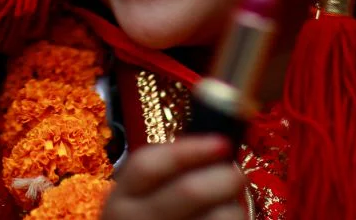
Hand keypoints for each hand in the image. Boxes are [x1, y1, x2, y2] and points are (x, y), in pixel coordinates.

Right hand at [102, 135, 247, 219]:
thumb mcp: (138, 201)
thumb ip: (164, 177)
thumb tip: (214, 145)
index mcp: (119, 201)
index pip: (149, 164)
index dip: (190, 150)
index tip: (222, 142)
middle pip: (188, 191)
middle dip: (223, 177)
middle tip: (235, 174)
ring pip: (217, 219)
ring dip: (234, 208)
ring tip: (231, 207)